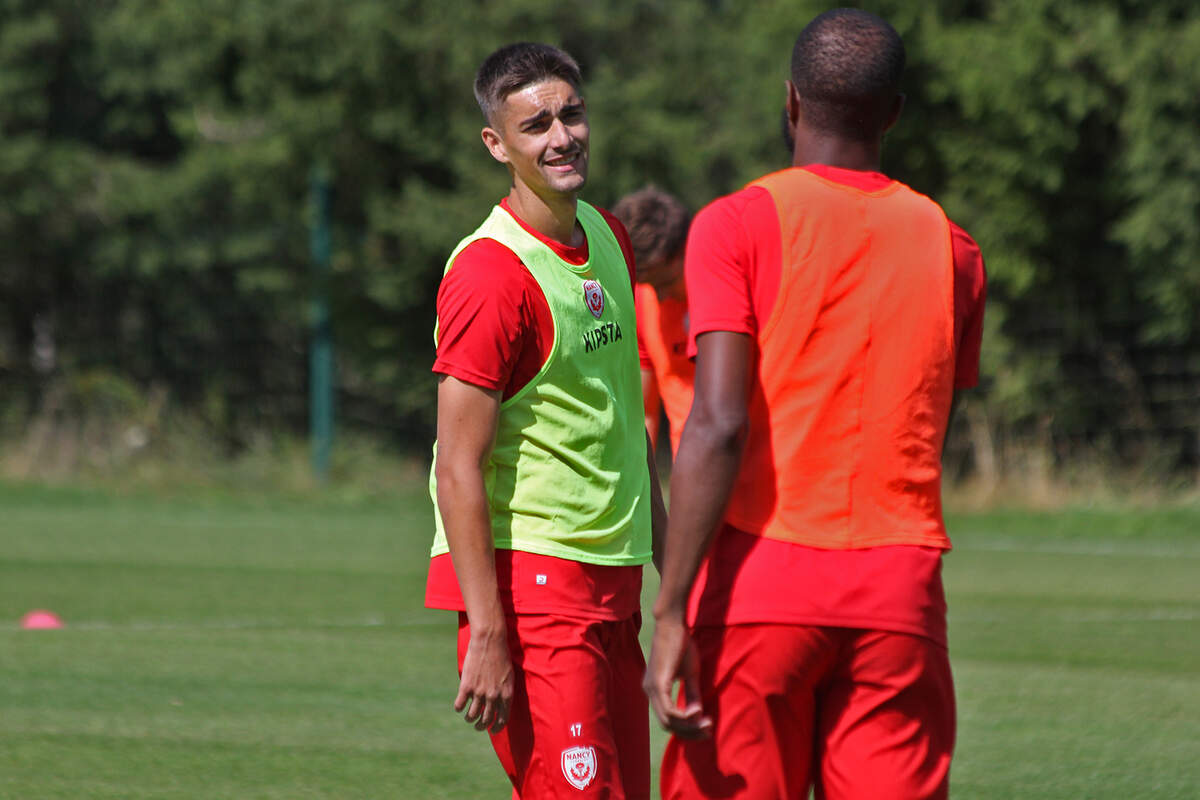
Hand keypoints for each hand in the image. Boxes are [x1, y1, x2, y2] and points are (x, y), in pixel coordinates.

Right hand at [455, 624, 514, 732]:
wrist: (490, 641)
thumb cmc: (501, 655)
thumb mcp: (509, 676)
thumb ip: (504, 691)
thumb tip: (500, 704)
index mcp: (506, 694)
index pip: (503, 719)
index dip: (497, 727)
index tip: (493, 730)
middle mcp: (494, 696)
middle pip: (486, 720)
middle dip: (481, 726)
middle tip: (478, 726)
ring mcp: (479, 692)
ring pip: (472, 715)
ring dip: (469, 719)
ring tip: (468, 718)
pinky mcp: (466, 686)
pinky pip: (460, 705)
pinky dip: (459, 707)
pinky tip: (459, 706)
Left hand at [643, 614, 711, 738]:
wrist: (672, 624)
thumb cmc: (681, 646)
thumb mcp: (689, 674)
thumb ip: (692, 694)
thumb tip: (697, 714)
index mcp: (654, 690)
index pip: (667, 720)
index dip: (686, 729)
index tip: (705, 728)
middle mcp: (649, 691)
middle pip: (667, 725)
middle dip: (689, 732)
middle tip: (708, 730)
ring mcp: (652, 688)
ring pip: (668, 720)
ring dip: (688, 726)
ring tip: (706, 723)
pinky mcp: (659, 682)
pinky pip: (669, 709)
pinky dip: (683, 716)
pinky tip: (697, 713)